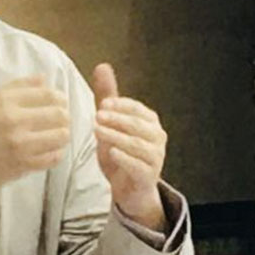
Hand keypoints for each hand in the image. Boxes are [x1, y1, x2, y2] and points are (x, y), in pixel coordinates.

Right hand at [0, 76, 69, 205]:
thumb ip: (18, 86)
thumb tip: (45, 78)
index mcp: (6, 100)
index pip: (48, 94)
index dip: (59, 98)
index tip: (60, 103)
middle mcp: (15, 120)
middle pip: (60, 114)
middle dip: (64, 116)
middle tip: (60, 120)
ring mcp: (21, 144)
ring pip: (61, 135)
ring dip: (62, 135)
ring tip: (56, 135)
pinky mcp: (24, 165)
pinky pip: (54, 157)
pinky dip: (56, 153)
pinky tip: (48, 150)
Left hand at [92, 63, 166, 231]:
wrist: (129, 188)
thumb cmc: (120, 152)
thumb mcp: (111, 123)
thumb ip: (107, 96)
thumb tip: (102, 66)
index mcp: (149, 121)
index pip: (136, 108)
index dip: (120, 105)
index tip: (103, 104)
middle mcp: (157, 137)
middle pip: (136, 125)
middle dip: (116, 119)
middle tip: (97, 115)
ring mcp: (155, 157)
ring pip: (136, 144)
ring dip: (116, 136)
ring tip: (97, 131)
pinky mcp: (149, 175)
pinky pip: (137, 165)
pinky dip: (124, 158)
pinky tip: (110, 152)